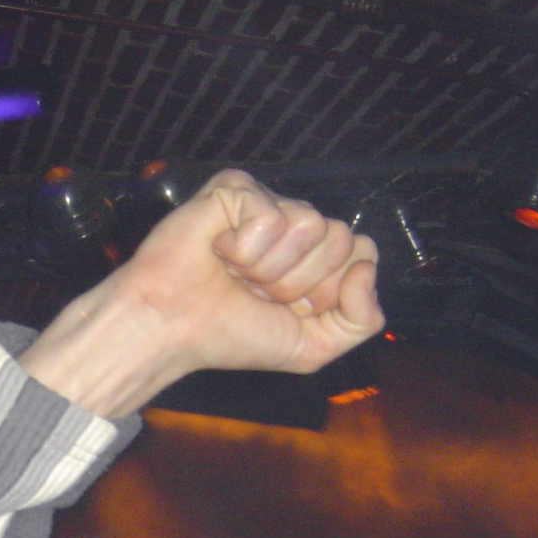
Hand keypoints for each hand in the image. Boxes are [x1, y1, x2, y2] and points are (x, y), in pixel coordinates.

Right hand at [20, 170, 383, 416]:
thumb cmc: (231, 336)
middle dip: (297, 282)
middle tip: (255, 292)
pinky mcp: (238, 188)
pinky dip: (243, 249)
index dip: (328, 290)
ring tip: (235, 274)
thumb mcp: (313, 348)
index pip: (362, 253)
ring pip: (310, 224)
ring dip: (268, 267)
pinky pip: (270, 216)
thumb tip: (367, 266)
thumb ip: (362, 319)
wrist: (171, 328)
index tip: (288, 308)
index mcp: (317, 260)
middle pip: (340, 238)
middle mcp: (297, 228)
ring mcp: (268, 204)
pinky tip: (218, 253)